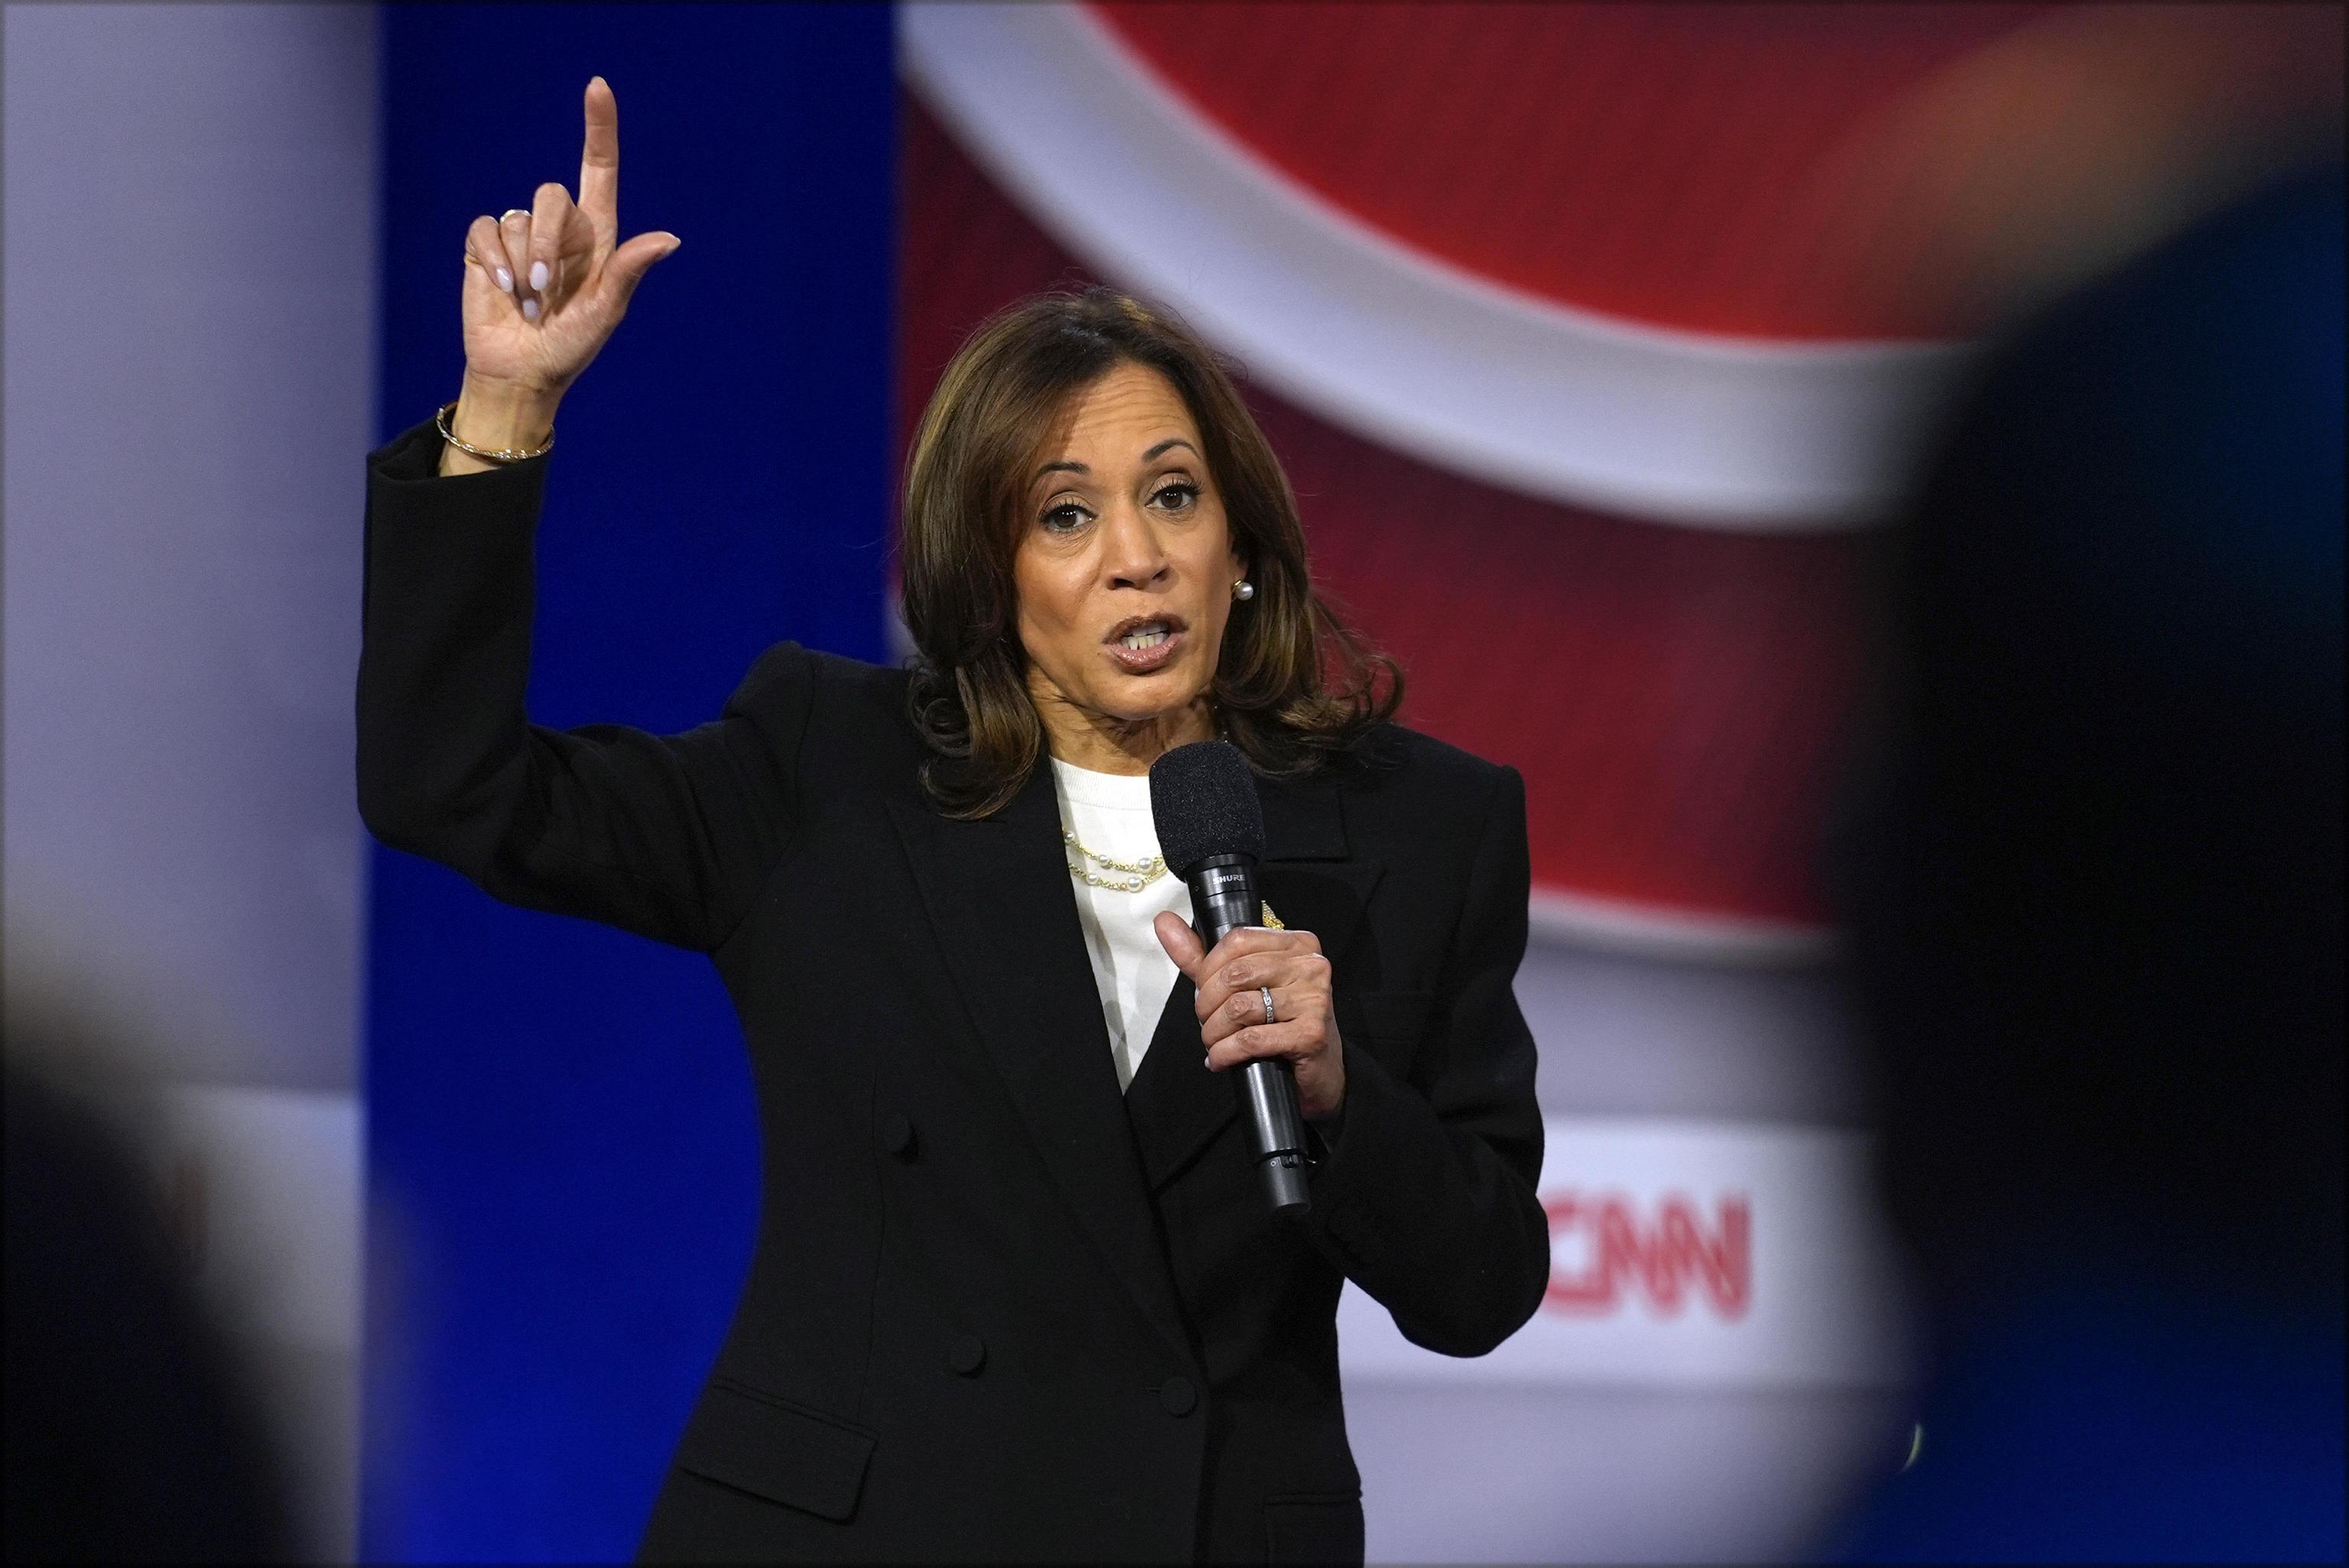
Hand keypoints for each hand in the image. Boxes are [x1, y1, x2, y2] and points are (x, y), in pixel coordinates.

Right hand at [453, 77, 678, 427]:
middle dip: (548, 243)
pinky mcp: (487, 246)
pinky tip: (503, 291)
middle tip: (547, 293)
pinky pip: (487, 230)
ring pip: (518, 218)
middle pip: (552, 195)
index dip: (598, 127)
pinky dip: (495, 262)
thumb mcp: (606, 312)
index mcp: (597, 237)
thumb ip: (629, 270)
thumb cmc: (571, 346)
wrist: (522, 371)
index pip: (600, 169)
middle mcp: (560, 229)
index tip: (597, 87)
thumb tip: (671, 238)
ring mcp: (521, 235)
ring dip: (522, 267)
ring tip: (529, 304)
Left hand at [1154, 915, 1345, 1120]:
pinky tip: (1220, 1059)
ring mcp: (1314, 999)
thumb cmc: (1281, 1023)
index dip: (1209, 968)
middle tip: (1207, 1022)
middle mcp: (1311, 966)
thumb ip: (1201, 956)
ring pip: (1239, 1008)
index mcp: (1297, 944)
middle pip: (1235, 974)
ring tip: (1214, 1043)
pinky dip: (1226, 1052)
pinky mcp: (1311, 1034)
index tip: (1204, 990)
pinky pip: (1251, 1038)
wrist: (1321, 1070)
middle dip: (1207, 1004)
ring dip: (1214, 1032)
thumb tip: (1164, 922)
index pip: (1238, 940)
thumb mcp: (1241, 984)